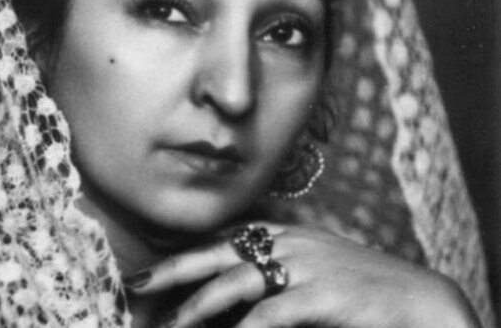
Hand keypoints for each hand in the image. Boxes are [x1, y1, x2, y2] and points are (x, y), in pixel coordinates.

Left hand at [124, 223, 481, 327]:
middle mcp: (285, 243)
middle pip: (214, 254)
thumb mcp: (311, 266)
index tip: (148, 272)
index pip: (219, 240)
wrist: (417, 298)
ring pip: (232, 283)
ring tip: (168, 327)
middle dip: (170, 270)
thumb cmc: (359, 285)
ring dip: (194, 308)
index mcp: (281, 233)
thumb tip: (233, 292)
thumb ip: (273, 269)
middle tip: (134, 286)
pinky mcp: (319, 294)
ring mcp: (302, 266)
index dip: (181, 256)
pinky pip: (268, 315)